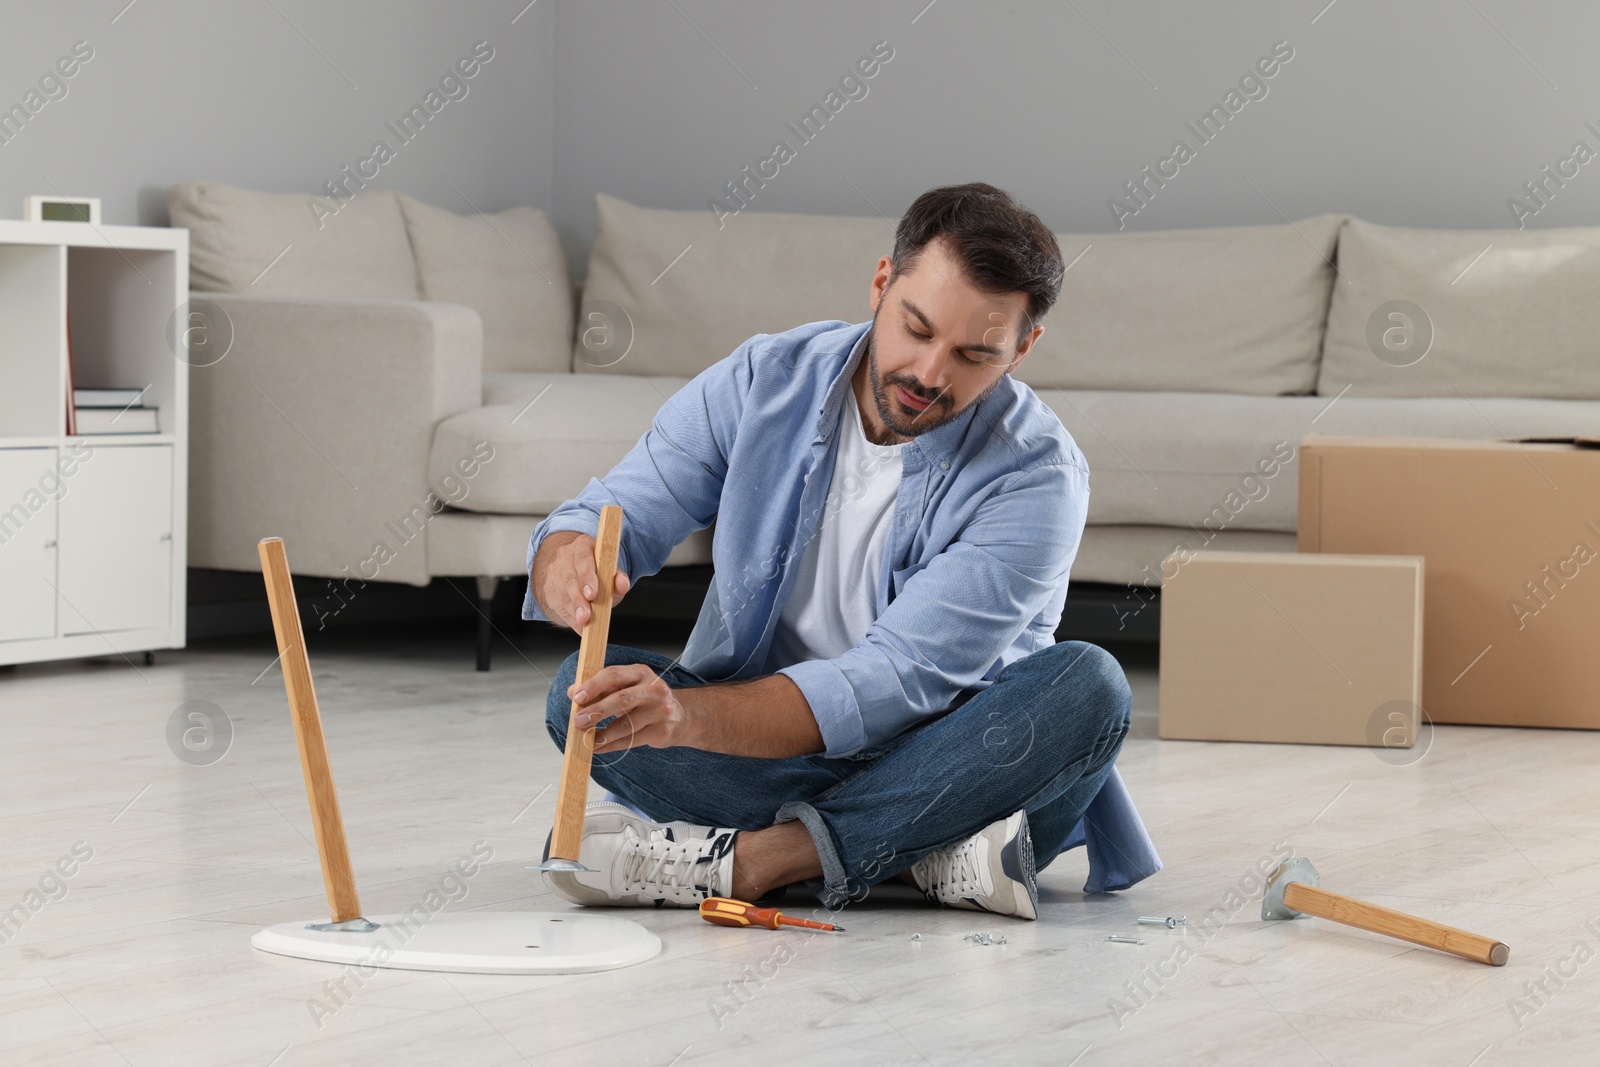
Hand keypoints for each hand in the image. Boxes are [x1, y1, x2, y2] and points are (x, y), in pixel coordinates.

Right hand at [532, 530, 630, 633]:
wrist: (579, 572)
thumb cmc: (599, 572)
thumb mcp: (612, 573)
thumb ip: (619, 578)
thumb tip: (622, 584)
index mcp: (583, 546)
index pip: (583, 560)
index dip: (587, 578)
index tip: (592, 595)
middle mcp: (565, 556)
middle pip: (570, 579)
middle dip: (578, 600)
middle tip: (586, 616)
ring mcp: (554, 572)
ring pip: (562, 594)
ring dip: (573, 611)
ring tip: (584, 623)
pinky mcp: (548, 587)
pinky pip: (557, 604)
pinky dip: (569, 617)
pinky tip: (579, 626)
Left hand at [568, 664, 699, 753]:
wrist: (682, 715)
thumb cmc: (646, 699)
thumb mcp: (627, 687)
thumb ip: (601, 688)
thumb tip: (572, 693)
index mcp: (640, 673)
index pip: (614, 675)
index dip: (594, 686)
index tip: (576, 697)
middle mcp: (653, 689)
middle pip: (622, 700)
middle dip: (597, 711)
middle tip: (578, 721)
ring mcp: (660, 711)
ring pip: (626, 725)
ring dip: (603, 734)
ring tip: (586, 740)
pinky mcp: (662, 731)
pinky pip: (631, 741)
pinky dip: (611, 746)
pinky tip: (597, 748)